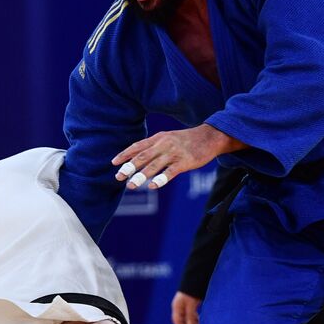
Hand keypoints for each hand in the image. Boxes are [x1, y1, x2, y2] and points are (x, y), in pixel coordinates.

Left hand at [112, 124, 243, 189]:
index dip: (125, 155)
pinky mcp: (184, 162)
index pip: (137, 147)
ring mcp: (174, 153)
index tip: (114, 164)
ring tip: (131, 185)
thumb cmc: (186, 140)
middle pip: (142, 157)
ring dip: (141, 176)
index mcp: (158, 138)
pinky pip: (170, 172)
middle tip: (118, 177)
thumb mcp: (167, 138)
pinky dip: (160, 179)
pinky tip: (152, 186)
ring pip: (154, 166)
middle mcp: (164, 144)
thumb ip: (153, 146)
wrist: (209, 137)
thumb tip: (136, 157)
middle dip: (129, 167)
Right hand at [171, 292, 201, 323]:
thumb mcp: (191, 304)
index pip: (177, 321)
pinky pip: (192, 314)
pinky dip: (196, 319)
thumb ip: (190, 315)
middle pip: (182, 321)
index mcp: (177, 306)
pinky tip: (201, 322)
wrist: (197, 278)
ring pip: (188, 318)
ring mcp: (185, 305)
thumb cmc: (193, 291)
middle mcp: (180, 307)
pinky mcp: (191, 303)